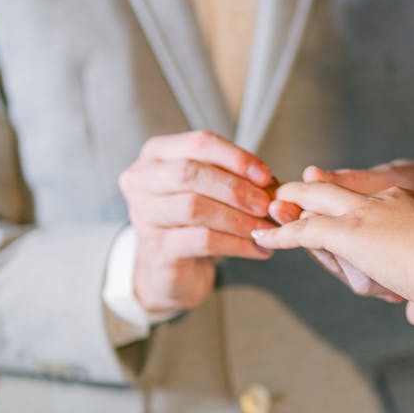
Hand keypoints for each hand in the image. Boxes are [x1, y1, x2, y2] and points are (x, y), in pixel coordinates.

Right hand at [118, 130, 276, 312]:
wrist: (173, 269)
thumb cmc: (196, 222)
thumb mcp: (214, 191)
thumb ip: (238, 179)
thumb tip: (272, 183)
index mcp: (157, 154)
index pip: (199, 143)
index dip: (236, 157)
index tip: (265, 176)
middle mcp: (141, 180)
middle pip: (191, 172)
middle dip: (236, 188)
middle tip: (266, 205)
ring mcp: (143, 215)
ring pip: (195, 207)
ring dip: (238, 218)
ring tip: (265, 229)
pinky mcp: (155, 248)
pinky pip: (202, 241)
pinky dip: (237, 244)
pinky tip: (258, 249)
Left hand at [255, 182, 413, 323]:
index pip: (374, 211)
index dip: (352, 215)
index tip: (335, 216)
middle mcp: (391, 202)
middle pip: (343, 195)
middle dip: (315, 194)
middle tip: (290, 195)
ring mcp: (369, 215)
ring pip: (321, 210)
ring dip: (294, 213)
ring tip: (273, 209)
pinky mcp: (350, 232)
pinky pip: (307, 231)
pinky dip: (284, 234)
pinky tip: (265, 237)